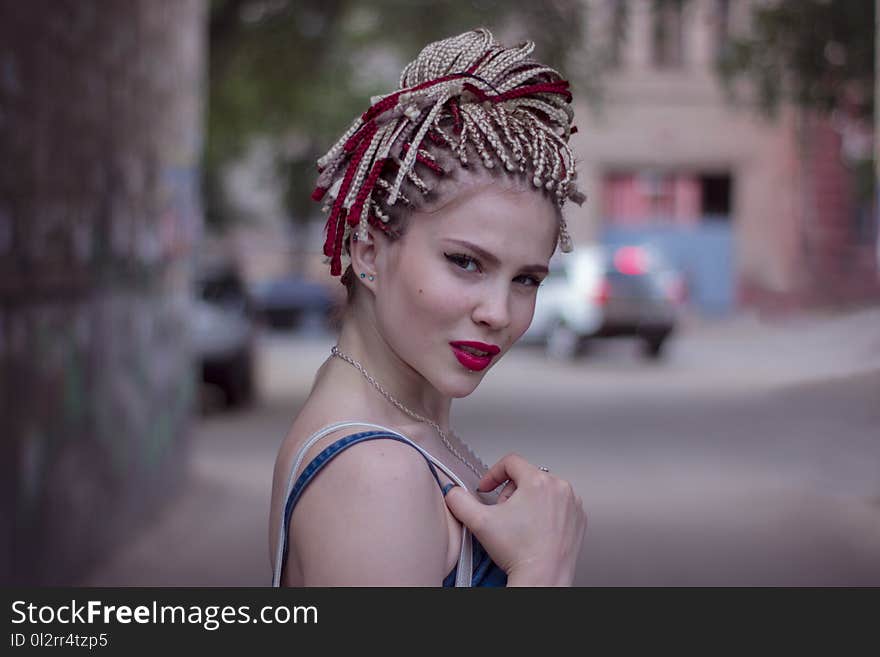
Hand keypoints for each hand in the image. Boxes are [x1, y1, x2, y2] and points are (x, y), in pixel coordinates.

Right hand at [444, 453, 586, 585]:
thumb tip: (452, 492)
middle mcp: (560, 488)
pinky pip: (559, 505)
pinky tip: (536, 530)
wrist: (543, 578)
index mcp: (538, 481)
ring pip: (544, 490)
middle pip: (527, 476)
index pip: (510, 462)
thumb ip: (459, 500)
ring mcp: (572, 503)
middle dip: (510, 492)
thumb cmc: (519, 553)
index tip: (487, 489)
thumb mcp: (479, 522)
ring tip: (520, 523)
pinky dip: (546, 512)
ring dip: (528, 501)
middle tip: (502, 513)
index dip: (493, 474)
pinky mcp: (579, 518)